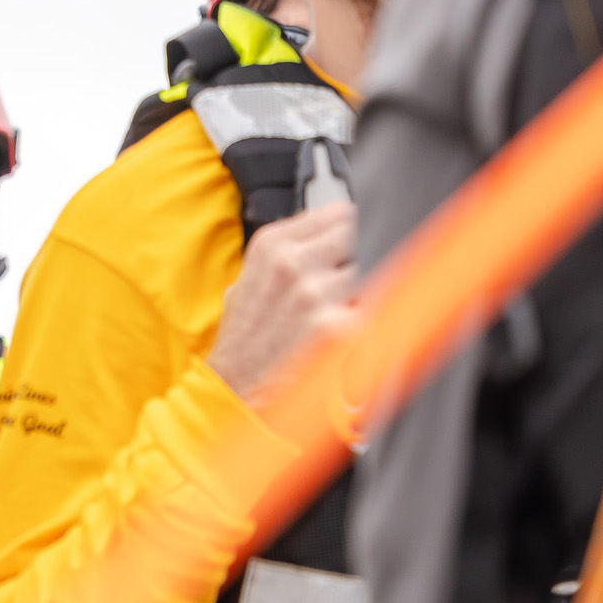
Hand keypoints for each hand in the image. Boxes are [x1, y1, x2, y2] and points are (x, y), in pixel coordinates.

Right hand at [205, 202, 358, 402]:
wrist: (236, 389)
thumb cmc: (243, 340)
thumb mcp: (246, 281)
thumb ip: (283, 253)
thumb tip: (326, 231)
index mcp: (270, 245)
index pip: (337, 213)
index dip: (341, 232)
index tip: (341, 244)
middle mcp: (293, 263)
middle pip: (355, 240)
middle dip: (347, 261)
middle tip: (331, 286)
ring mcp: (317, 294)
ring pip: (363, 277)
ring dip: (352, 296)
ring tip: (323, 318)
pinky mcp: (339, 326)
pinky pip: (366, 313)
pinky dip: (356, 326)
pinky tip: (330, 339)